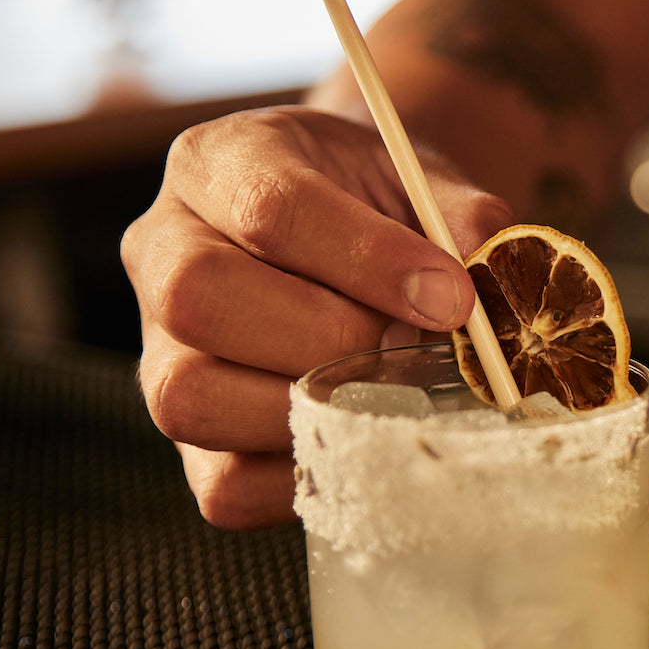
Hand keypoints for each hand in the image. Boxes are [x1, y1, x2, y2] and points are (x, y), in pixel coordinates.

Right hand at [123, 106, 512, 527]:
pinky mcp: (189, 433)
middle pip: (200, 300)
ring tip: (394, 399)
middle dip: (330, 339)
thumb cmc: (384, 208)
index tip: (451, 297)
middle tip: (412, 351)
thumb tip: (488, 280)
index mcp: (219, 163)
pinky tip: (369, 443)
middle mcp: (164, 251)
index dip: (370, 260)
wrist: (363, 238)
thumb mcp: (423, 182)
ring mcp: (160, 349)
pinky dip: (308, 476)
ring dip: (313, 412)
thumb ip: (460, 218)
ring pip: (189, 398)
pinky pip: (222, 485)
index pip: (271, 208)